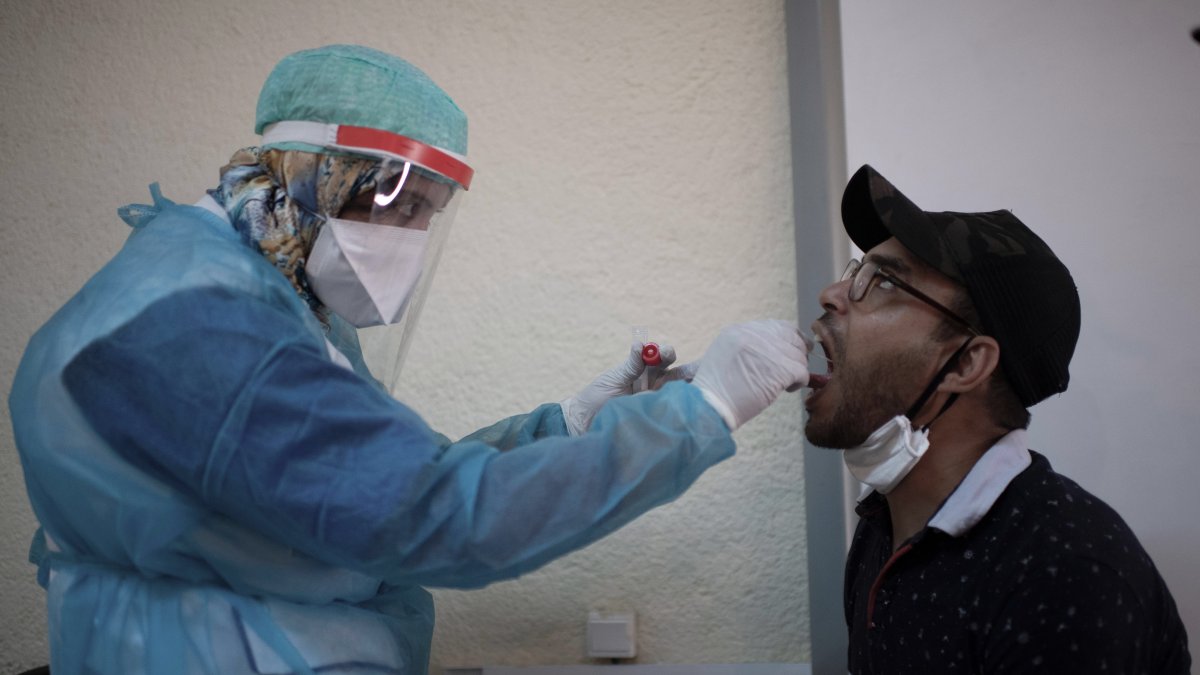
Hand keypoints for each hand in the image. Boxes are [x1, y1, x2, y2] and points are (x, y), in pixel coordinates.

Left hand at [561, 341, 678, 435]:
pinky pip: (668, 411)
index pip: (662, 357)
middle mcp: (655, 384)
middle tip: (691, 370)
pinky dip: (674, 407)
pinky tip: (674, 406)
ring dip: (684, 389)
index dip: (667, 353)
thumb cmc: (597, 397)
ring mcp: (656, 402)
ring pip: (677, 393)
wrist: (584, 422)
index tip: (664, 352)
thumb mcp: (614, 378)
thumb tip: (639, 345)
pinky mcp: (655, 418)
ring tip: (689, 386)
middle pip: (677, 374)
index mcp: (644, 370)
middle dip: (687, 370)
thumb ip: (631, 365)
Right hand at [690, 320, 809, 430]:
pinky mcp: (780, 369)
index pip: (775, 326)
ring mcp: (768, 350)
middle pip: (791, 337)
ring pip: (798, 355)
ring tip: (786, 383)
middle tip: (794, 368)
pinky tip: (788, 389)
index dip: (787, 340)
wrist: (710, 406)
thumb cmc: (716, 389)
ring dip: (797, 370)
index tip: (792, 351)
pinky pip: (802, 371)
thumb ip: (749, 346)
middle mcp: (753, 335)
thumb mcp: (725, 355)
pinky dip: (800, 381)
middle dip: (796, 353)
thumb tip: (780, 348)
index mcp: (739, 330)